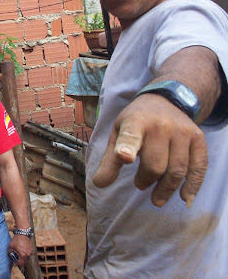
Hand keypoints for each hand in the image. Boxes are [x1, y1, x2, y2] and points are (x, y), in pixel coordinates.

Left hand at [8, 234, 32, 267]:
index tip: (15, 261)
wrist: (23, 233)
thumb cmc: (17, 240)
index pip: (21, 264)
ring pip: (27, 259)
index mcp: (23, 255)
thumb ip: (9, 252)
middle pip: (25, 263)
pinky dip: (26, 254)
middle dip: (21, 262)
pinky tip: (23, 250)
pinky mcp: (31, 249)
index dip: (17, 264)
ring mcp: (30, 252)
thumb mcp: (11, 246)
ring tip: (20, 254)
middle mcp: (28, 255)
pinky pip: (29, 254)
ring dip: (24, 259)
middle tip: (17, 259)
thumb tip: (10, 255)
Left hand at [92, 94, 207, 206]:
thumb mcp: (117, 133)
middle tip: (139, 184)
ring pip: (177, 170)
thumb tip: (99, 184)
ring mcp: (182, 132)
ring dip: (165, 189)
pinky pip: (198, 168)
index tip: (124, 158)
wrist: (165, 100)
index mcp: (135, 121)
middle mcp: (161, 125)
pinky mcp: (198, 139)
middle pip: (155, 164)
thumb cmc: (136, 121)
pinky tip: (184, 198)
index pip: (131, 136)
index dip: (127, 148)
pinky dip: (192, 186)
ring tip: (156, 197)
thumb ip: (110, 159)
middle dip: (145, 180)